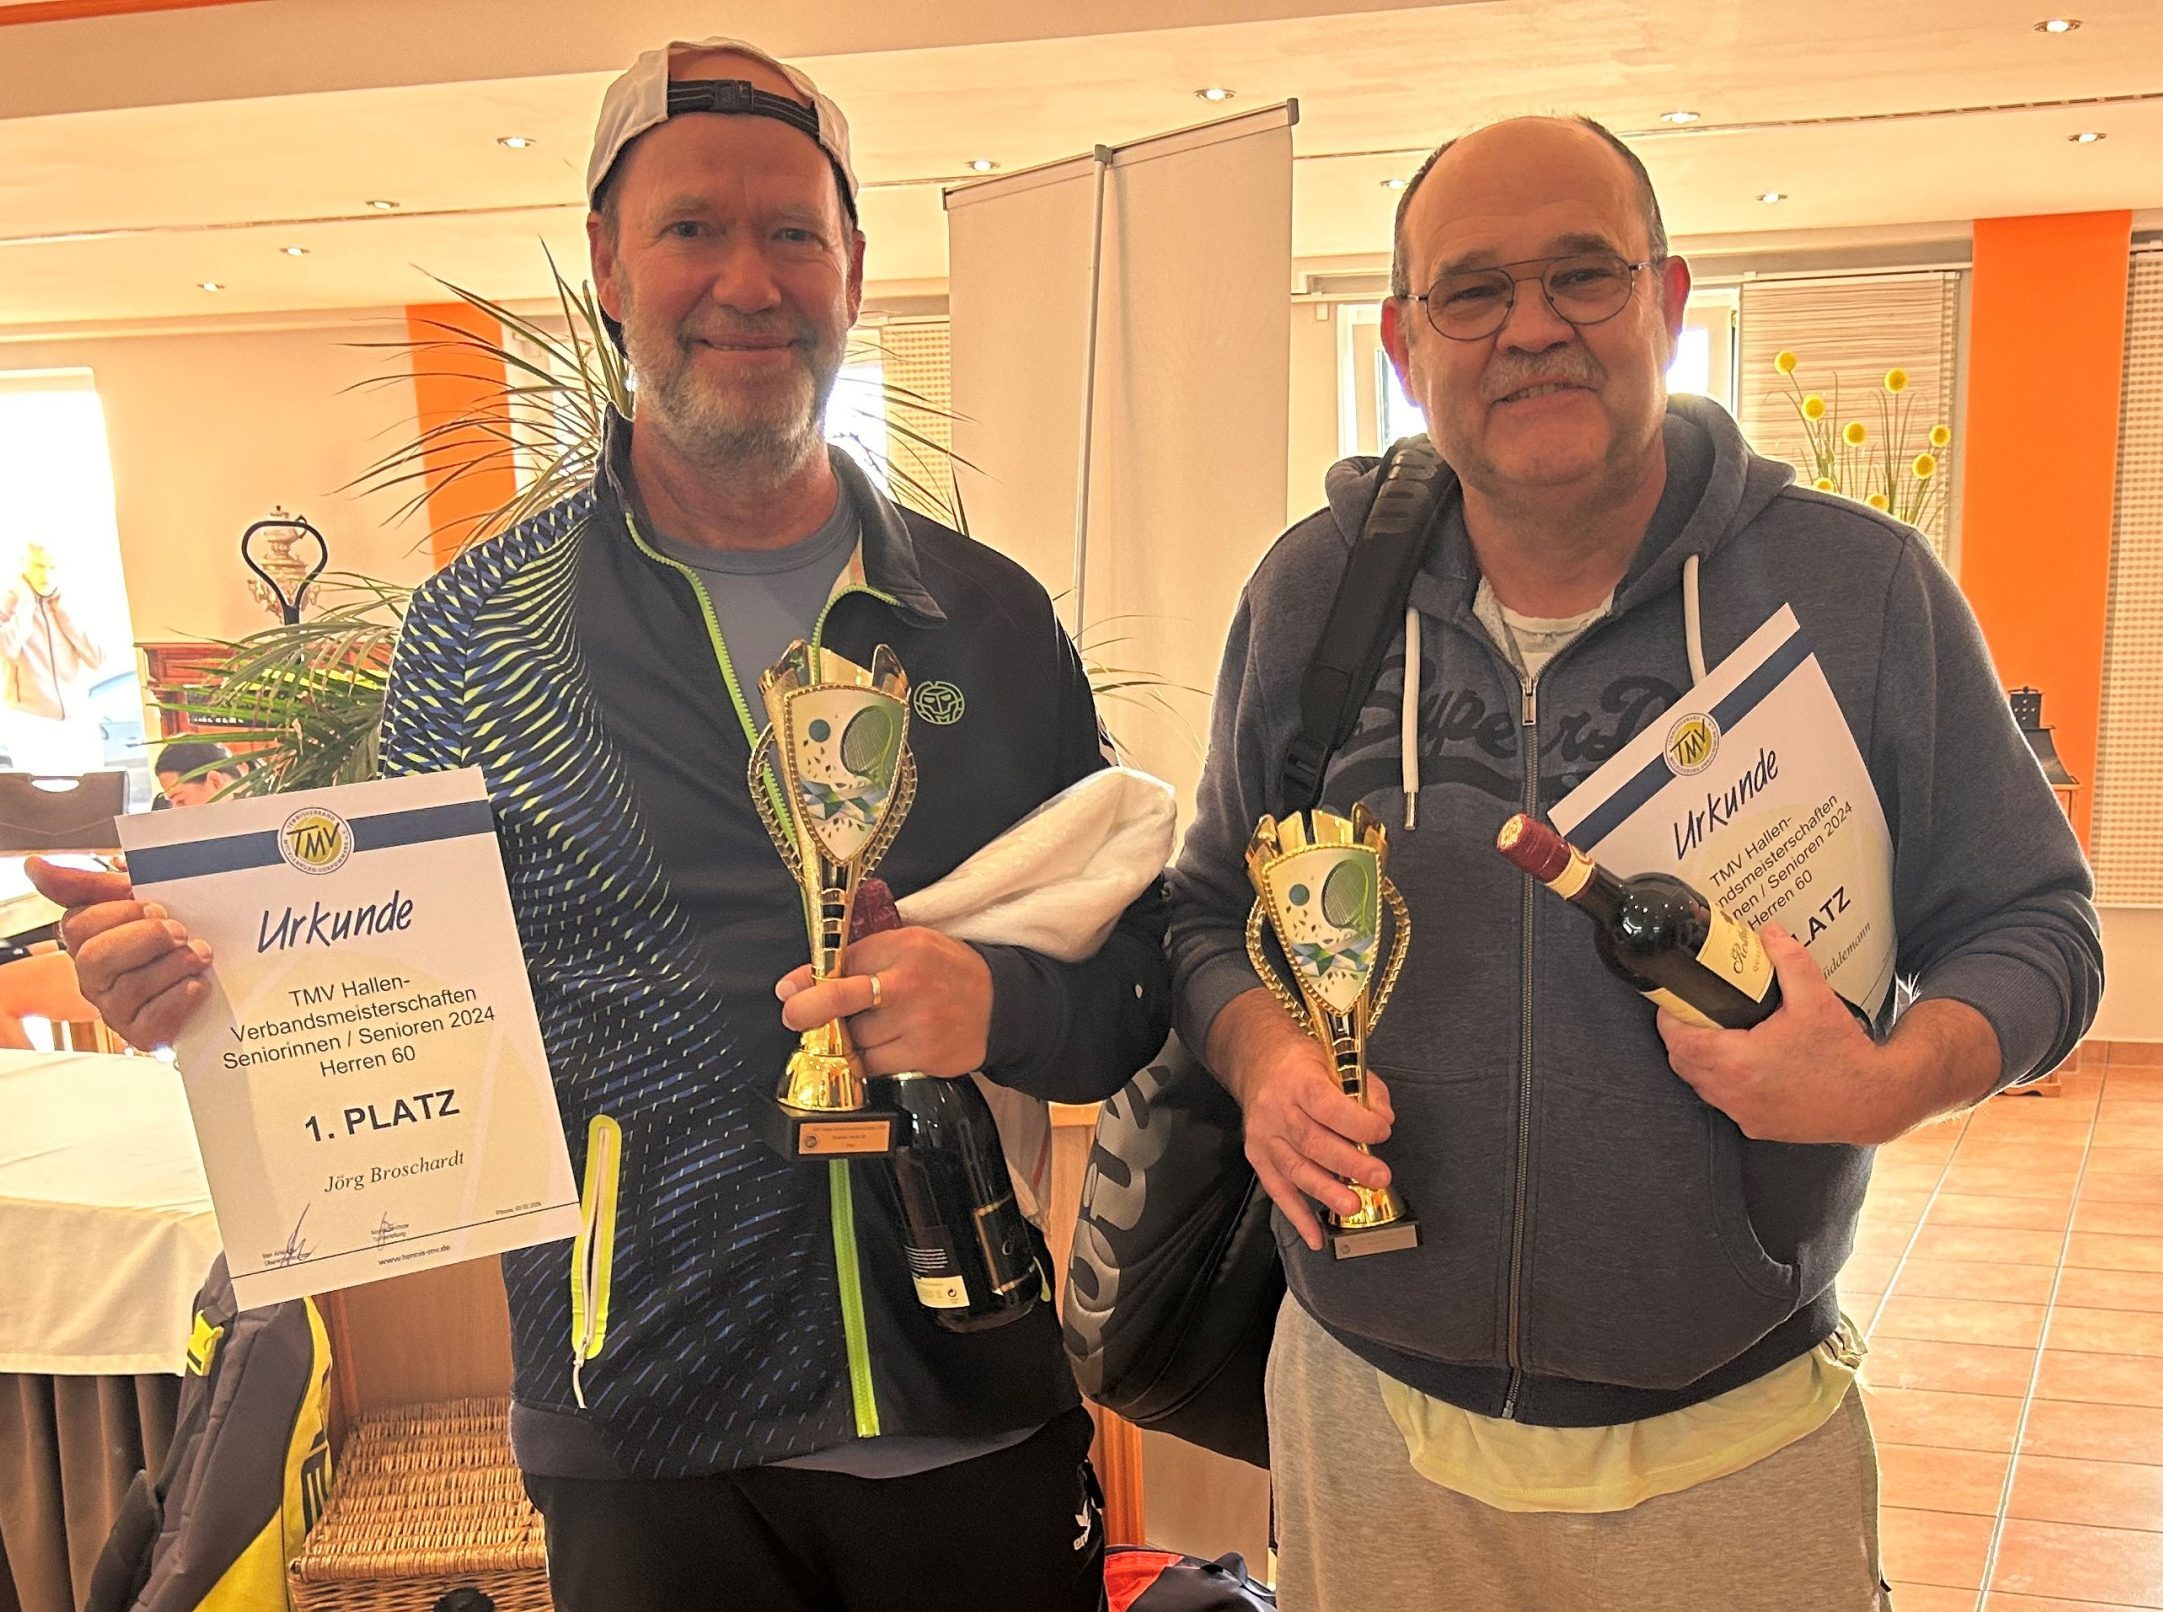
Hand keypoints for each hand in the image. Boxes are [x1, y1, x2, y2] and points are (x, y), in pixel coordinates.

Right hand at [26, 855, 213, 1050]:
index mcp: (87, 943)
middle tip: (178, 931)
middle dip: (145, 939)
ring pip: (131, 988)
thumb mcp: (133, 899)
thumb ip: (88, 884)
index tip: (154, 905)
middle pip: (96, 959)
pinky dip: (183, 996)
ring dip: (174, 964)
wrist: (217, 974)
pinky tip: (197, 983)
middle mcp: (94, 979)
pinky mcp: (144, 1035)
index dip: (120, 913)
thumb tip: (34, 866)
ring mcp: (116, 1010)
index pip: (79, 926)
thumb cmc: (167, 935)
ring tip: (198, 954)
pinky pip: (155, 1018)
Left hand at [775, 926, 992, 1078]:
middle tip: (794, 1015)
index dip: (809, 980)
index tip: (790, 991)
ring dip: (853, 1039)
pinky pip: (874, 1064)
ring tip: (875, 1027)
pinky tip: (889, 1046)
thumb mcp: (909, 947)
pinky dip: (871, 1060)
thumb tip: (796, 984)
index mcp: (905, 946)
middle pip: (840, 1000)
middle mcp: (910, 982)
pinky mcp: (924, 1055)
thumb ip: (859, 959)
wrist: (999, 1005)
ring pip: (856, 1038)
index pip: (843, 961)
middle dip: (810, 1010)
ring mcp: (918, 1022)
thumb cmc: (946, 973)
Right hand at [1206, 987, 1395, 1252]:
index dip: (1357, 1122)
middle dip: (1350, 1163)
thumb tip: (1385, 1119)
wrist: (1258, 1061)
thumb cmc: (1303, 1064)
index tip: (1383, 1131)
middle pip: (1313, 1142)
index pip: (1327, 1106)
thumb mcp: (1338, 1062)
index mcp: (1298, 1079)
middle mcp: (1277, 1109)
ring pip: (1296, 1169)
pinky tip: (1316, 1236)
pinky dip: (1297, 1216)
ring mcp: (1264, 1136)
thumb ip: (1366, 1090)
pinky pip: (1277, 1190)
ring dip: (1326, 1191)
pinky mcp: (1258, 1156)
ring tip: (1353, 1206)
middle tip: (1380, 1177)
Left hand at [1658, 924, 1893, 1143]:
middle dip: (1682, 1036)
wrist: (1876, 1100)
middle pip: (1683, 1063)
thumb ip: (1788, 960)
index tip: (1677, 1001)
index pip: (1678, 1039)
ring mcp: (1745, 1115)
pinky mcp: (1759, 1127)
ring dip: (1700, 1062)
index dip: (1671, 1017)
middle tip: (1696, 1013)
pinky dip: (1724, 1084)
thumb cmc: (1845, 1056)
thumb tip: (1769, 934)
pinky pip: (1726, 1103)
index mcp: (1738, 1062)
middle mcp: (1735, 1094)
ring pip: (1702, 1086)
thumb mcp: (1815, 998)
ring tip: (1717, 1034)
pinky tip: (1742, 1065)